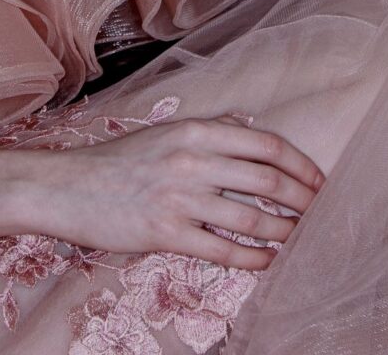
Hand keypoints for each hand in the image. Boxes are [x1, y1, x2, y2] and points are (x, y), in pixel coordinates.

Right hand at [47, 114, 324, 269]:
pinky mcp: (167, 233)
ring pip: (254, 219)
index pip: (266, 144)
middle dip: (305, 200)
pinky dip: (255, 259)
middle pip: (269, 180)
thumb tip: (246, 125)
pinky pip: (226, 251)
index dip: (302, 164)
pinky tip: (268, 262)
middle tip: (320, 213)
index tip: (319, 180)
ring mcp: (181, 198)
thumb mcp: (163, 132)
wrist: (67, 187)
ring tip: (299, 239)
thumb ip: (207, 128)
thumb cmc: (118, 161)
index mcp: (194, 130)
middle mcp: (192, 160)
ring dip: (286, 232)